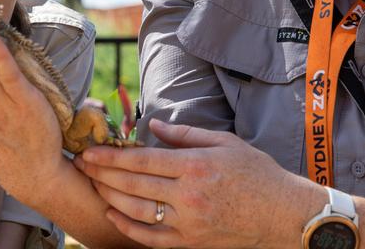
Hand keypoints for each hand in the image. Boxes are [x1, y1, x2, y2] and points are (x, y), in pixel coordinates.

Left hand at [74, 119, 317, 248]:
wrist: (284, 214)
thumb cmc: (257, 174)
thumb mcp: (224, 143)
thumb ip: (185, 134)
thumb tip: (152, 127)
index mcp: (194, 166)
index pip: (141, 161)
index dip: (110, 156)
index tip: (88, 151)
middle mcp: (188, 196)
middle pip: (132, 185)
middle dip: (101, 174)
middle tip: (80, 164)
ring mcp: (188, 223)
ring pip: (136, 211)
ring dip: (109, 197)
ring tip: (92, 184)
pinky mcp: (191, 242)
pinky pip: (151, 237)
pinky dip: (127, 227)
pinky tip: (112, 213)